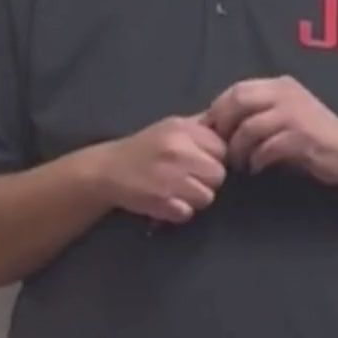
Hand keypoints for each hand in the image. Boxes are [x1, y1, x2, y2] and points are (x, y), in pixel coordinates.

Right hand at [97, 114, 227, 224]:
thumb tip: (230, 125)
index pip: (222, 148)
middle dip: (208, 179)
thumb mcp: (171, 126)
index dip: (215, 157)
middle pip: (218, 174)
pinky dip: (180, 211)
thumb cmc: (145, 146)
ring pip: (207, 197)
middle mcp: (178, 150)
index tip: (202, 161)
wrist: (108, 169)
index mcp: (183, 129)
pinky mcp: (161, 201)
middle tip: (191, 178)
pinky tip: (168, 201)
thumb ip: (200, 126)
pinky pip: (188, 213)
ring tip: (179, 190)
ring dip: (195, 198)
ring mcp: (170, 177)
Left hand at [208, 76, 337, 184]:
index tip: (210, 131)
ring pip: (249, 126)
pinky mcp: (301, 137)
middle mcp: (286, 93)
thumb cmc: (313, 138)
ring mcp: (295, 113)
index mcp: (280, 85)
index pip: (237, 88)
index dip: (218, 109)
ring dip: (237, 148)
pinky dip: (256, 160)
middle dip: (223, 125)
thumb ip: (258, 113)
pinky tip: (257, 168)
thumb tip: (217, 123)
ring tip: (238, 163)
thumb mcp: (285, 116)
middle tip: (219, 147)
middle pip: (239, 100)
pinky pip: (267, 148)